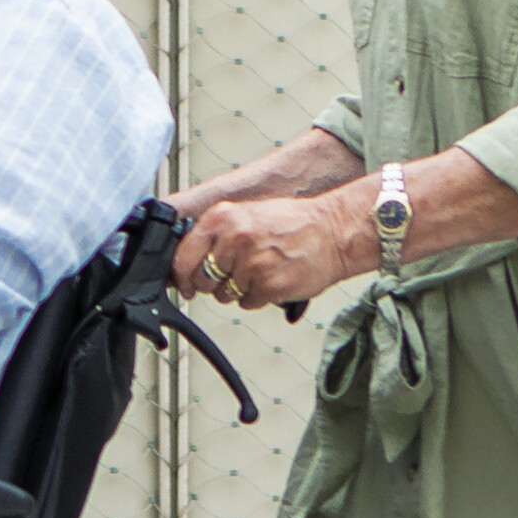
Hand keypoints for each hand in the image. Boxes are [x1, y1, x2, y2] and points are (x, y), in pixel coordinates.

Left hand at [181, 186, 379, 314]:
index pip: (182, 257)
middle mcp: (233, 240)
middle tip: (234, 274)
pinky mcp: (268, 286)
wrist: (334, 231)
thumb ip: (216, 235)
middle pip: (202, 280)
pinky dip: (257, 297)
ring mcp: (250, 265)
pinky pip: (247, 303)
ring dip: (238, 290)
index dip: (182, 275)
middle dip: (213, 283)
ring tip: (261, 270)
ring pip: (225, 295)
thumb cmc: (294, 223)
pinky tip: (272, 279)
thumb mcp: (247, 214)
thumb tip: (189, 261)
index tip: (185, 283)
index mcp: (222, 218)